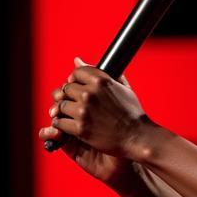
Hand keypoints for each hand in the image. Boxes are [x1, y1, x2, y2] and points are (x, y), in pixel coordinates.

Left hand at [38, 57, 145, 192]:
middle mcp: (90, 93)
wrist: (137, 137)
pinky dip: (62, 125)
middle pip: (66, 88)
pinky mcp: (80, 129)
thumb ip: (99, 72)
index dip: (76, 80)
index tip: (80, 88)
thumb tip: (77, 60)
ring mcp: (84, 111)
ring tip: (74, 116)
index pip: (76, 73)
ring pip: (61, 105)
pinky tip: (71, 126)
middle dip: (70, 96)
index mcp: (101, 80)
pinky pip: (59, 122)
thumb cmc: (132, 113)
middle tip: (77, 105)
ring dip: (66, 111)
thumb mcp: (122, 87)